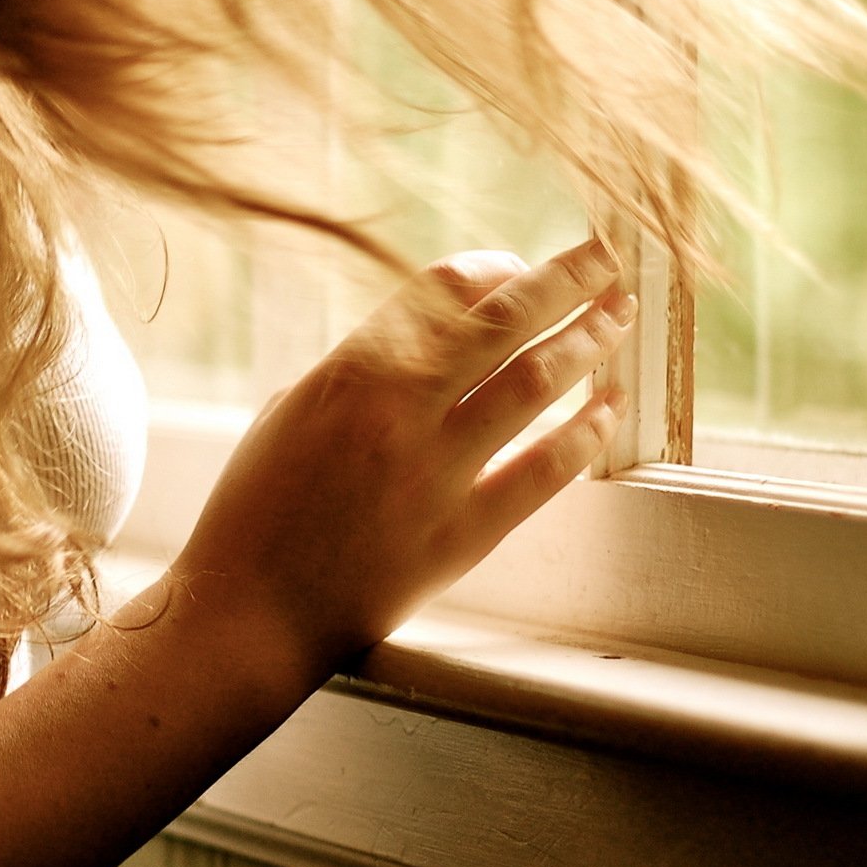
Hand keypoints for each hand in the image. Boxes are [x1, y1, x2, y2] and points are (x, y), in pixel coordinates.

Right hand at [172, 238, 634, 672]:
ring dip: (586, 341)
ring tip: (618, 317)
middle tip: (605, 257)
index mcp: (351, 371)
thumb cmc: (257, 509)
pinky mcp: (462, 536)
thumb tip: (423, 345)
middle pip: (505, 320)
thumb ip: (360, 372)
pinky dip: (585, 433)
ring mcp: (436, 474)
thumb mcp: (293, 410)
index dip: (495, 267)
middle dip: (566, 280)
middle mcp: (400, 411)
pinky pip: (543, 471)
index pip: (445, 289)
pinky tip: (608, 408)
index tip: (519, 267)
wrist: (248, 609)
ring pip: (535, 385)